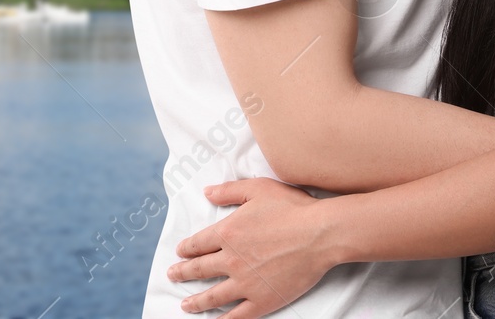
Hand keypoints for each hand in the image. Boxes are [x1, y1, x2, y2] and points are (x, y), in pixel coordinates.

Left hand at [167, 178, 337, 317]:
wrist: (320, 234)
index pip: (198, 243)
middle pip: (200, 269)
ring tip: (185, 305)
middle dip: (183, 273)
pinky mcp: (261, 300)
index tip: (180, 252)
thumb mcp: (259, 189)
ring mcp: (245, 283)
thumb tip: (207, 192)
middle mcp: (231, 260)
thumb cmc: (293, 208)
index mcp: (228, 233)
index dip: (186, 248)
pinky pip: (236, 316)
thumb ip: (230, 190)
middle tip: (173, 275)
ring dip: (196, 301)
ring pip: (213, 296)